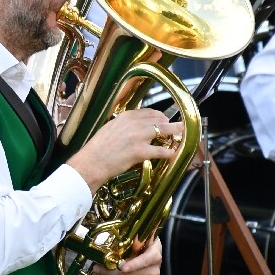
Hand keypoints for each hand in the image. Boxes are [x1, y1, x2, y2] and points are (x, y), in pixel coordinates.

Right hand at [66, 108, 184, 193]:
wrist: (92, 161)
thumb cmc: (98, 148)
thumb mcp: (110, 128)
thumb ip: (124, 125)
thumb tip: (134, 126)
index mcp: (126, 116)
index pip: (149, 112)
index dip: (160, 116)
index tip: (165, 119)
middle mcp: (134, 123)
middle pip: (160, 119)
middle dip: (170, 123)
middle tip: (177, 127)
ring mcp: (138, 137)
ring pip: (164, 130)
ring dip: (175, 132)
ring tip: (183, 133)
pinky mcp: (140, 151)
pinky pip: (160, 150)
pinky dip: (169, 152)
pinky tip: (173, 153)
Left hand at [92, 237, 161, 274]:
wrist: (151, 254)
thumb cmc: (142, 243)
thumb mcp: (140, 236)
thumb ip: (132, 238)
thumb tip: (116, 239)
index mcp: (154, 255)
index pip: (143, 261)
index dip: (133, 265)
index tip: (121, 267)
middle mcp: (153, 271)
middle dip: (109, 273)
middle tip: (95, 268)